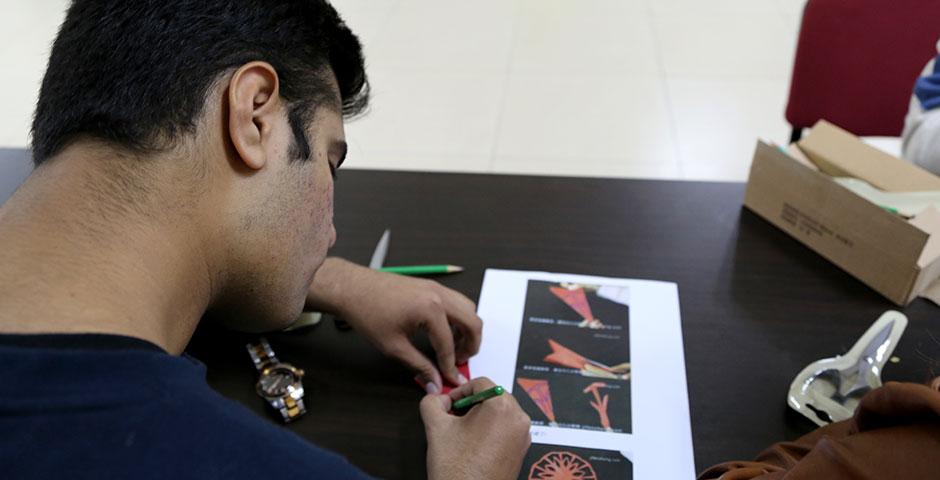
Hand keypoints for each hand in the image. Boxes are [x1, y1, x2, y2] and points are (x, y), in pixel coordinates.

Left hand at [306, 258, 482, 391]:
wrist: (353, 288)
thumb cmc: (368, 313)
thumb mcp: (394, 346)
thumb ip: (419, 366)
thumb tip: (434, 383)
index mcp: (430, 309)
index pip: (449, 345)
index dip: (451, 366)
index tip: (452, 379)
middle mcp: (439, 295)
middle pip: (473, 322)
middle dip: (471, 346)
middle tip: (460, 363)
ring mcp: (437, 288)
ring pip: (468, 309)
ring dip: (467, 329)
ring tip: (454, 348)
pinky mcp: (431, 286)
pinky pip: (457, 301)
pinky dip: (459, 317)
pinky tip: (446, 331)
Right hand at [420, 377, 530, 479]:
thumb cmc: (455, 467)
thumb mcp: (436, 428)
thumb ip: (432, 402)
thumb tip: (436, 397)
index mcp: (502, 407)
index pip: (480, 383)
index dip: (459, 391)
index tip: (446, 404)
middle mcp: (518, 419)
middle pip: (493, 397)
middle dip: (470, 404)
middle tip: (451, 418)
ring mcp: (523, 437)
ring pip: (500, 414)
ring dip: (480, 418)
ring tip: (460, 434)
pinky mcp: (521, 452)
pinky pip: (506, 430)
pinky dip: (490, 431)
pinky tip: (472, 445)